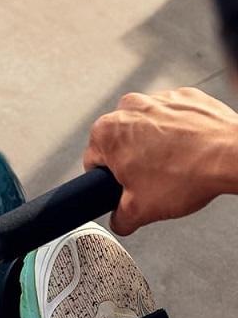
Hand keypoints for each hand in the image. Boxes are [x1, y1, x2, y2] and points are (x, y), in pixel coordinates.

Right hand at [84, 87, 237, 234]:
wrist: (232, 156)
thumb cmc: (188, 173)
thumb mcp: (140, 211)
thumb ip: (118, 219)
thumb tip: (119, 219)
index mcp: (106, 132)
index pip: (93, 162)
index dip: (108, 181)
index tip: (124, 186)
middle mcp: (127, 109)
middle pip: (120, 143)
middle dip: (132, 161)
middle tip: (152, 181)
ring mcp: (157, 100)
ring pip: (146, 129)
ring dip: (154, 146)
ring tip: (174, 167)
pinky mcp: (183, 98)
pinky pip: (173, 119)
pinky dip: (178, 133)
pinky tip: (189, 151)